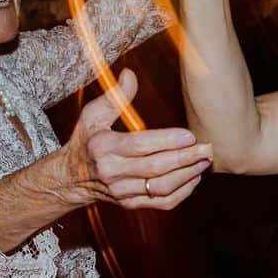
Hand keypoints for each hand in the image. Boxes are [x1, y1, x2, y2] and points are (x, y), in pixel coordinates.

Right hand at [61, 69, 212, 211]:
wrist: (72, 177)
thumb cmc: (86, 140)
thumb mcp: (93, 115)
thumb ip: (115, 96)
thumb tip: (130, 73)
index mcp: (103, 147)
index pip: (140, 145)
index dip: (167, 141)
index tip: (190, 136)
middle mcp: (111, 172)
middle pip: (154, 168)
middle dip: (184, 158)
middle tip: (206, 148)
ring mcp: (121, 191)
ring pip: (161, 187)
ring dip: (187, 175)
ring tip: (204, 161)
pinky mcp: (130, 204)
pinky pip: (161, 203)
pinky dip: (182, 192)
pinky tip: (194, 177)